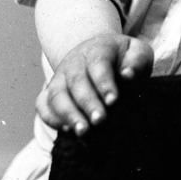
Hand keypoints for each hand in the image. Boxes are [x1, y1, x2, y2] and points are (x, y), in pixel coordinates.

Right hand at [36, 33, 153, 134]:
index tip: (113, 101)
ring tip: (83, 132)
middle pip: (76, 81)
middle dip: (87, 103)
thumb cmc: (124, 58)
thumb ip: (136, 61)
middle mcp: (74, 61)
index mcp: (97, 48)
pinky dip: (51, 119)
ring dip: (68, 114)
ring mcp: (59, 76)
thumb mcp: (137, 52)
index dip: (104, 83)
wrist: (101, 55)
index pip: (98, 63)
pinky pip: (42, 105)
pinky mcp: (49, 92)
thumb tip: (128, 75)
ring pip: (56, 95)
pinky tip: (67, 130)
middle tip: (100, 121)